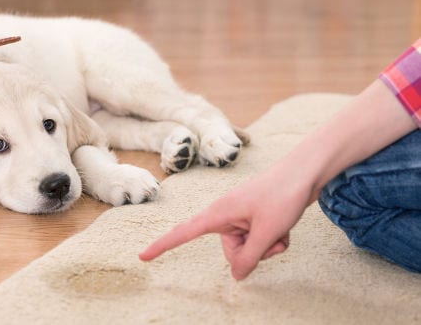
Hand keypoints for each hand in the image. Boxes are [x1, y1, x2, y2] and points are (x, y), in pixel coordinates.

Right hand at [139, 165, 313, 279]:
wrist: (305, 172)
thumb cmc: (283, 195)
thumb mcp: (267, 233)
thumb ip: (249, 257)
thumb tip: (237, 276)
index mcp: (219, 213)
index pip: (183, 233)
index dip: (163, 246)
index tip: (143, 256)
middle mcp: (226, 215)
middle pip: (231, 252)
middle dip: (253, 253)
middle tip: (271, 236)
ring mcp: (241, 217)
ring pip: (248, 248)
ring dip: (267, 246)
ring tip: (281, 228)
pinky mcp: (254, 218)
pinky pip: (259, 240)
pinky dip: (274, 239)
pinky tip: (285, 227)